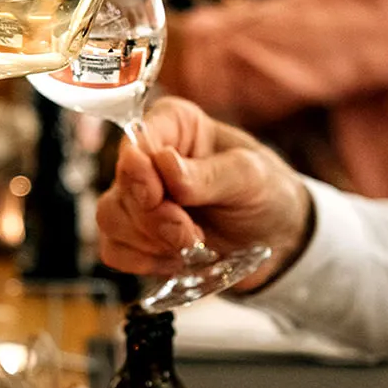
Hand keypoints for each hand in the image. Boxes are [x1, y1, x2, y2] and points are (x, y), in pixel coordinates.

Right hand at [96, 97, 312, 291]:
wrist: (277, 240)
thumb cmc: (266, 192)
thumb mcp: (249, 177)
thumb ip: (208, 174)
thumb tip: (165, 165)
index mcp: (173, 125)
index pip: (134, 141)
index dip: (139, 173)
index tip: (158, 197)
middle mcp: (148, 156)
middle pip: (121, 186)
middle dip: (155, 218)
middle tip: (191, 233)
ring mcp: (137, 197)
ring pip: (110, 218)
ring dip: (150, 242)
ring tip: (191, 245)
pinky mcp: (135, 234)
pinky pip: (113, 249)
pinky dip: (143, 262)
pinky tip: (175, 260)